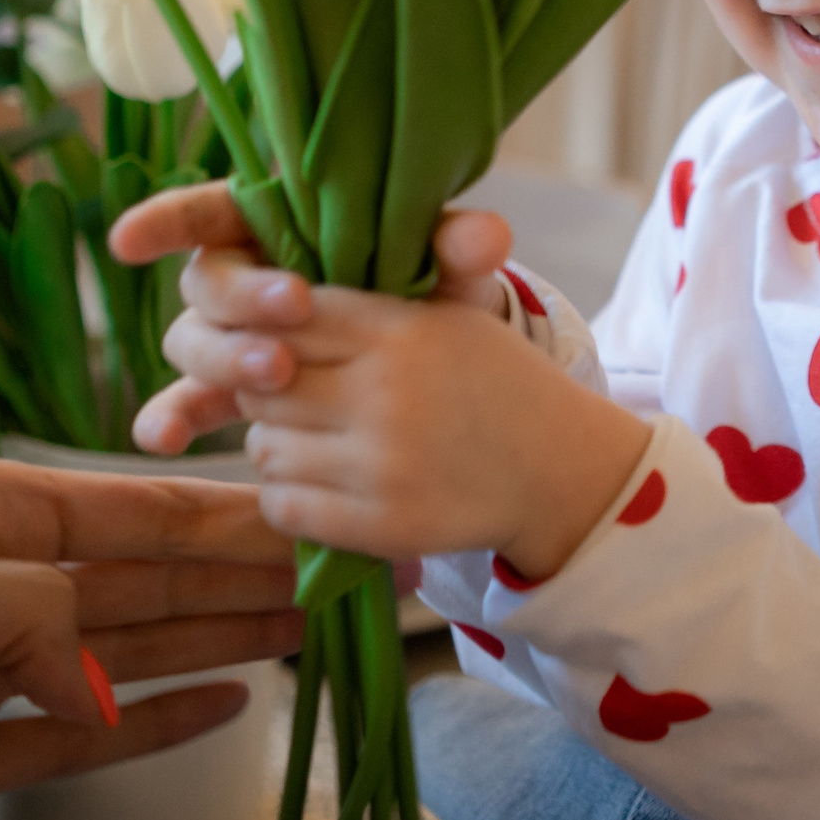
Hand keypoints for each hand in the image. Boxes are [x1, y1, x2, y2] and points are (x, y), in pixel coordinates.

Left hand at [0, 458, 300, 819]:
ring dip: (225, 637)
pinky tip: (234, 706)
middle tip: (353, 573)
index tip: (314, 509)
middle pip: (142, 573)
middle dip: (246, 568)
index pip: (119, 505)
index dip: (221, 510)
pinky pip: (82, 732)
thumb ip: (6, 611)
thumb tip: (106, 665)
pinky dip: (162, 719)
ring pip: (130, 648)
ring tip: (321, 631)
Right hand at [106, 184, 519, 452]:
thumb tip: (483, 236)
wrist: (441, 369)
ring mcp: (234, 338)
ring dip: (225, 358)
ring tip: (277, 374)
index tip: (130, 240)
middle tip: (294, 313)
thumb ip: (458, 246)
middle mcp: (245, 280)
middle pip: (208, 283)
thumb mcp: (449, 266)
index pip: (212, 210)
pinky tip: (167, 440)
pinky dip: (173, 418)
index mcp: (281, 225)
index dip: (168, 219)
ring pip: (195, 343)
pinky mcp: (236, 392)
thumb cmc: (430, 290)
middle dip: (243, 299)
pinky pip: (188, 404)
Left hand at [112, 188, 650, 576]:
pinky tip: (322, 481)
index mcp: (401, 331)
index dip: (269, 329)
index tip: (281, 343)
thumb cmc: (494, 380)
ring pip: (263, 447)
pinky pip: (282, 505)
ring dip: (277, 442)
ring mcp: (382, 464)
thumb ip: (370, 295)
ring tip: (316, 438)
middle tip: (296, 394)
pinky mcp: (380, 524)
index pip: (286, 318)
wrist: (557, 468)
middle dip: (266, 388)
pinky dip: (289, 494)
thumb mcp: (451, 314)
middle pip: (262, 384)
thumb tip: (276, 296)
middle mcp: (386, 394)